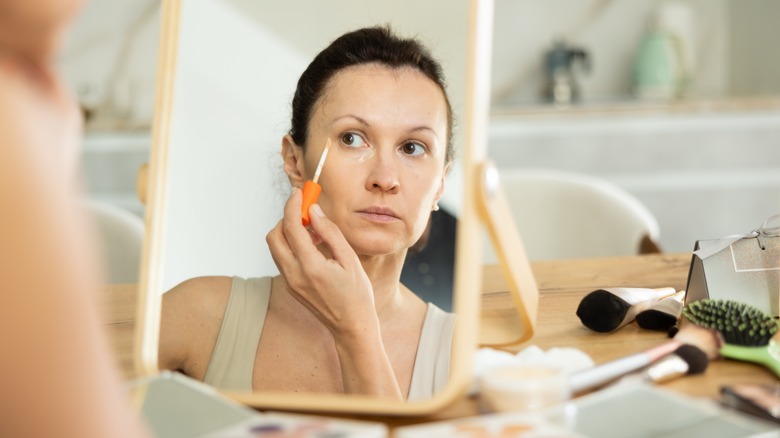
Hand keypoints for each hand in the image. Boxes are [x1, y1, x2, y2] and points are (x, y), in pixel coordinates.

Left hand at [266, 188, 376, 336]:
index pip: (291, 227)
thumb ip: (330, 233)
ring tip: (314, 230)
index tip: (299, 193)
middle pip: (274, 236)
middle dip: (286, 218)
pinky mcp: (291, 287)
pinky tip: (313, 246)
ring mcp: (290, 283)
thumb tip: (314, 211)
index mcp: (310, 267)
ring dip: (289, 232)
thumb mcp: (350, 260)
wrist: (351, 327)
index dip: (293, 205)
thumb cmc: (357, 295)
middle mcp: (294, 275)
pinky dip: (292, 246)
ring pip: (276, 248)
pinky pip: (283, 259)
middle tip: (306, 211)